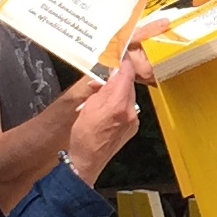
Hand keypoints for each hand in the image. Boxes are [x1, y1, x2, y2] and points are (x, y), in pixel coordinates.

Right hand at [64, 58, 141, 184]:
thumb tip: (113, 73)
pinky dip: (118, 103)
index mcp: (118, 104)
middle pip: (128, 85)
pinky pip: (128, 108)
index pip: (126, 75)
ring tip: (99, 96)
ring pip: (128, 96)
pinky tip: (105, 108)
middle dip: (116, 79)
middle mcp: (130, 112)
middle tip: (101, 79)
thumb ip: (103, 88)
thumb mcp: (89, 106)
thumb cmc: (83, 137)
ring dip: (116, 91)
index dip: (123, 62)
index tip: (119, 55)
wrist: (86, 161)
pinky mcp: (132, 128)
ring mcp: (133, 121)